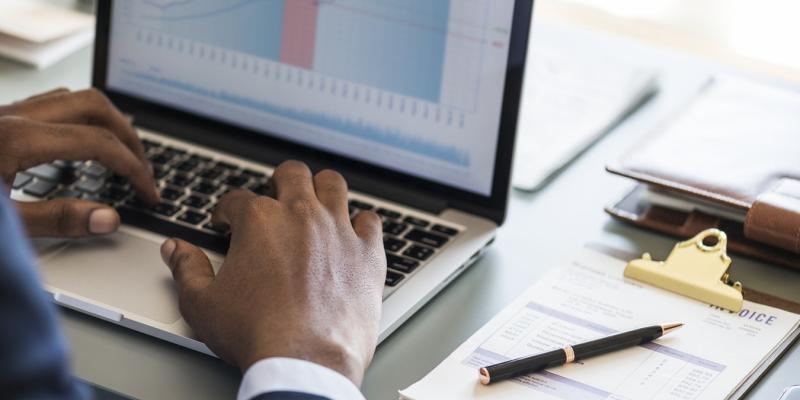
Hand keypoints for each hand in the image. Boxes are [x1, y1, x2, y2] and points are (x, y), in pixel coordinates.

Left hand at [0, 88, 158, 236]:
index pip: (98, 142)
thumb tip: (108, 218)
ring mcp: (3, 113)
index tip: (147, 192)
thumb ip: (55, 220)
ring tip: (119, 155)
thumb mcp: (2, 223)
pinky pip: (48, 105)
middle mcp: (12, 116)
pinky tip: (77, 149)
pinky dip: (77, 122)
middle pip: (94, 106)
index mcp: (16, 138)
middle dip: (128, 137)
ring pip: (71, 99)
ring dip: (105, 123)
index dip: (133, 169)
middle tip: (142, 170)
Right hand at [159, 161, 385, 384]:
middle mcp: (302, 215)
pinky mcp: (368, 253)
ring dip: (321, 189)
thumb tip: (175, 249)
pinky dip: (361, 224)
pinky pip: (371, 221)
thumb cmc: (255, 334)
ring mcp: (339, 230)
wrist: (305, 361)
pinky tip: (352, 234)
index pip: (237, 199)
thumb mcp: (202, 304)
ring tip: (315, 202)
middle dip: (279, 182)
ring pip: (333, 185)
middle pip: (292, 174)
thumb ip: (187, 269)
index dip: (227, 211)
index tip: (226, 224)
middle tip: (275, 199)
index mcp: (260, 221)